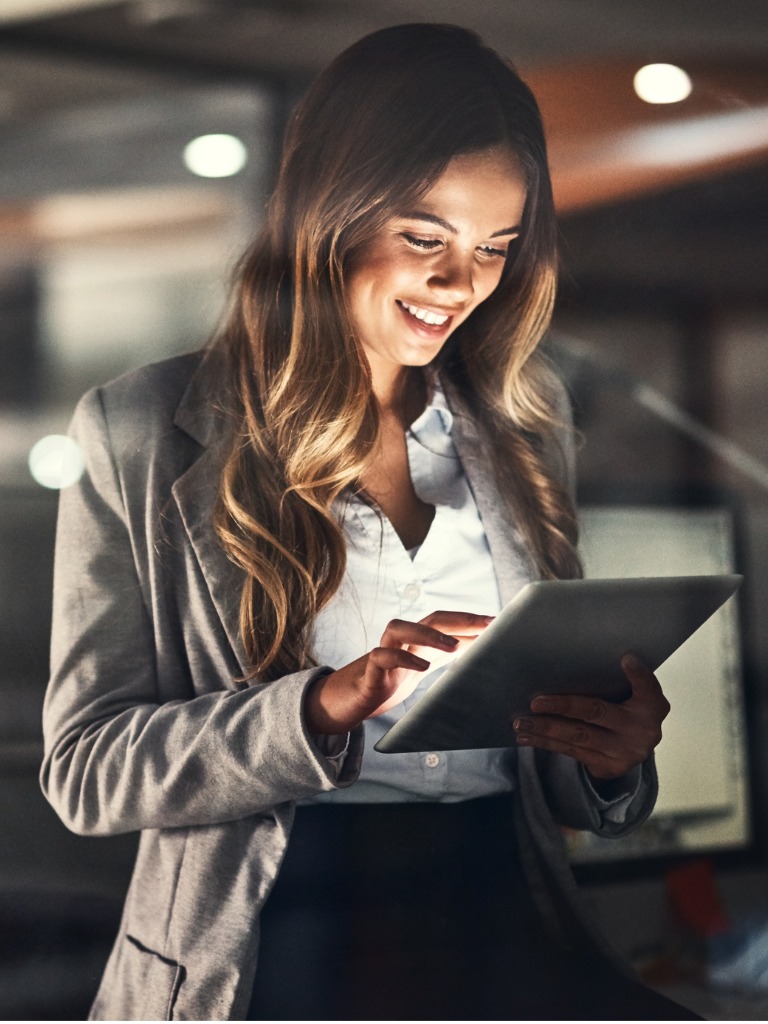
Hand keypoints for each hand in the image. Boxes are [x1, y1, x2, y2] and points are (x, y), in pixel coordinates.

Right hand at [304, 611, 493, 734]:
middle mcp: (399, 641)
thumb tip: (478, 655)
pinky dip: (402, 657)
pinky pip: (382, 656)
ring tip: (454, 646)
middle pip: (429, 618)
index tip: (498, 622)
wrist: (344, 703)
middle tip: (487, 625)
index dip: (470, 620)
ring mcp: (381, 653)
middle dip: (459, 619)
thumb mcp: (418, 670)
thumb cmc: (384, 684)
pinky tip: (422, 666)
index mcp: (414, 642)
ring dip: (428, 633)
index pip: (444, 622)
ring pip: (400, 627)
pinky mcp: (368, 671)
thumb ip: (442, 660)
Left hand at [512, 654, 669, 779]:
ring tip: (520, 722)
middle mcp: (642, 730)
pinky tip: (527, 736)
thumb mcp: (636, 692)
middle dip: (562, 707)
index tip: (626, 659)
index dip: (639, 674)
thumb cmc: (629, 708)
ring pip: (578, 737)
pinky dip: (546, 743)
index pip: (648, 687)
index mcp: (651, 704)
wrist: (637, 746)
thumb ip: (623, 678)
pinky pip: (571, 752)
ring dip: (546, 729)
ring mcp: (624, 752)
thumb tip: (599, 657)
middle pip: (597, 713)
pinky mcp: (608, 767)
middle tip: (534, 703)